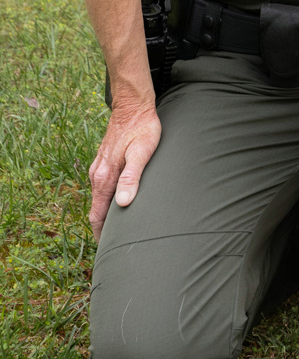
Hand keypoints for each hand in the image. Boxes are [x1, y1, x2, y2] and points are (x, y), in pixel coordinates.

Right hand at [88, 105, 161, 239]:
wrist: (133, 106)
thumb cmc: (142, 129)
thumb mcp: (142, 153)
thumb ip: (131, 178)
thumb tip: (123, 204)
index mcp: (104, 177)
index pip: (97, 216)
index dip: (100, 236)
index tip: (107, 253)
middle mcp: (97, 175)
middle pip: (96, 210)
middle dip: (103, 230)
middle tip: (115, 247)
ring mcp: (99, 168)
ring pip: (99, 200)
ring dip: (105, 215)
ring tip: (118, 232)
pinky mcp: (104, 162)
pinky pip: (102, 188)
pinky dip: (107, 202)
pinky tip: (119, 205)